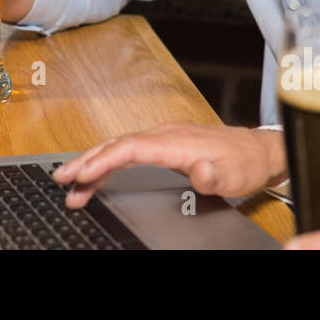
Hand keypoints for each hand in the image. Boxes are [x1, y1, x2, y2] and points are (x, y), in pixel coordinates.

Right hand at [51, 123, 287, 209]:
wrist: (258, 150)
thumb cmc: (243, 163)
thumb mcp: (234, 176)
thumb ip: (214, 176)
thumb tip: (199, 172)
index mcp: (175, 142)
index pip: (130, 148)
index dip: (104, 161)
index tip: (83, 174)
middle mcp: (164, 135)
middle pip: (116, 145)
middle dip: (86, 161)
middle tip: (61, 179)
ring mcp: (162, 137)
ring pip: (118, 147)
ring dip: (93, 163)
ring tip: (70, 184)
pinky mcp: (163, 144)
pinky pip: (127, 150)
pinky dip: (107, 162)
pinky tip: (96, 175)